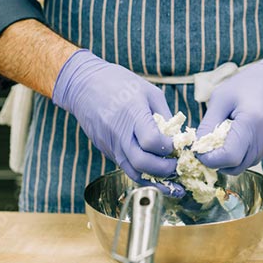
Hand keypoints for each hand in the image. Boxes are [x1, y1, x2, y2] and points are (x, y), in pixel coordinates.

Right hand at [52, 50, 177, 184]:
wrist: (83, 85)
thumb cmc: (120, 83)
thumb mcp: (150, 92)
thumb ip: (165, 116)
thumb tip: (179, 138)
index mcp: (132, 113)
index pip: (152, 141)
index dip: (169, 148)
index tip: (178, 145)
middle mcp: (119, 133)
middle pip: (142, 163)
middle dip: (164, 170)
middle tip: (177, 166)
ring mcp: (110, 144)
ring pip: (133, 172)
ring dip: (154, 179)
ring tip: (170, 177)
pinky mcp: (106, 150)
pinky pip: (126, 167)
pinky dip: (142, 173)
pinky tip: (154, 171)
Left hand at [196, 45, 262, 174]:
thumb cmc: (250, 83)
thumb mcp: (222, 97)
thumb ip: (208, 124)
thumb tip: (198, 147)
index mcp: (252, 122)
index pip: (228, 157)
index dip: (210, 158)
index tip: (199, 150)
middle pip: (236, 166)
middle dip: (218, 160)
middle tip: (209, 144)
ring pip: (244, 164)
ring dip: (230, 157)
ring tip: (226, 134)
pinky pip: (253, 158)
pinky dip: (242, 152)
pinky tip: (240, 133)